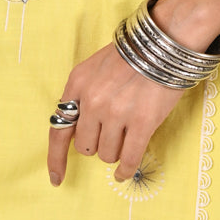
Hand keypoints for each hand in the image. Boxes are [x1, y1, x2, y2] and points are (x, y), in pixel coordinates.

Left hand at [47, 41, 185, 187]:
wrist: (164, 41)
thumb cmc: (131, 54)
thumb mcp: (95, 68)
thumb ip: (83, 95)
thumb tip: (79, 128)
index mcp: (77, 83)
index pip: (59, 130)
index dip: (56, 158)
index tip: (56, 178)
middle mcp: (93, 100)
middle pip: (85, 146)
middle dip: (96, 143)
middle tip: (111, 131)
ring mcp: (116, 112)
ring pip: (106, 154)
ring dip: (115, 150)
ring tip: (127, 133)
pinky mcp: (142, 122)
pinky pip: (129, 158)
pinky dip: (126, 170)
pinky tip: (124, 172)